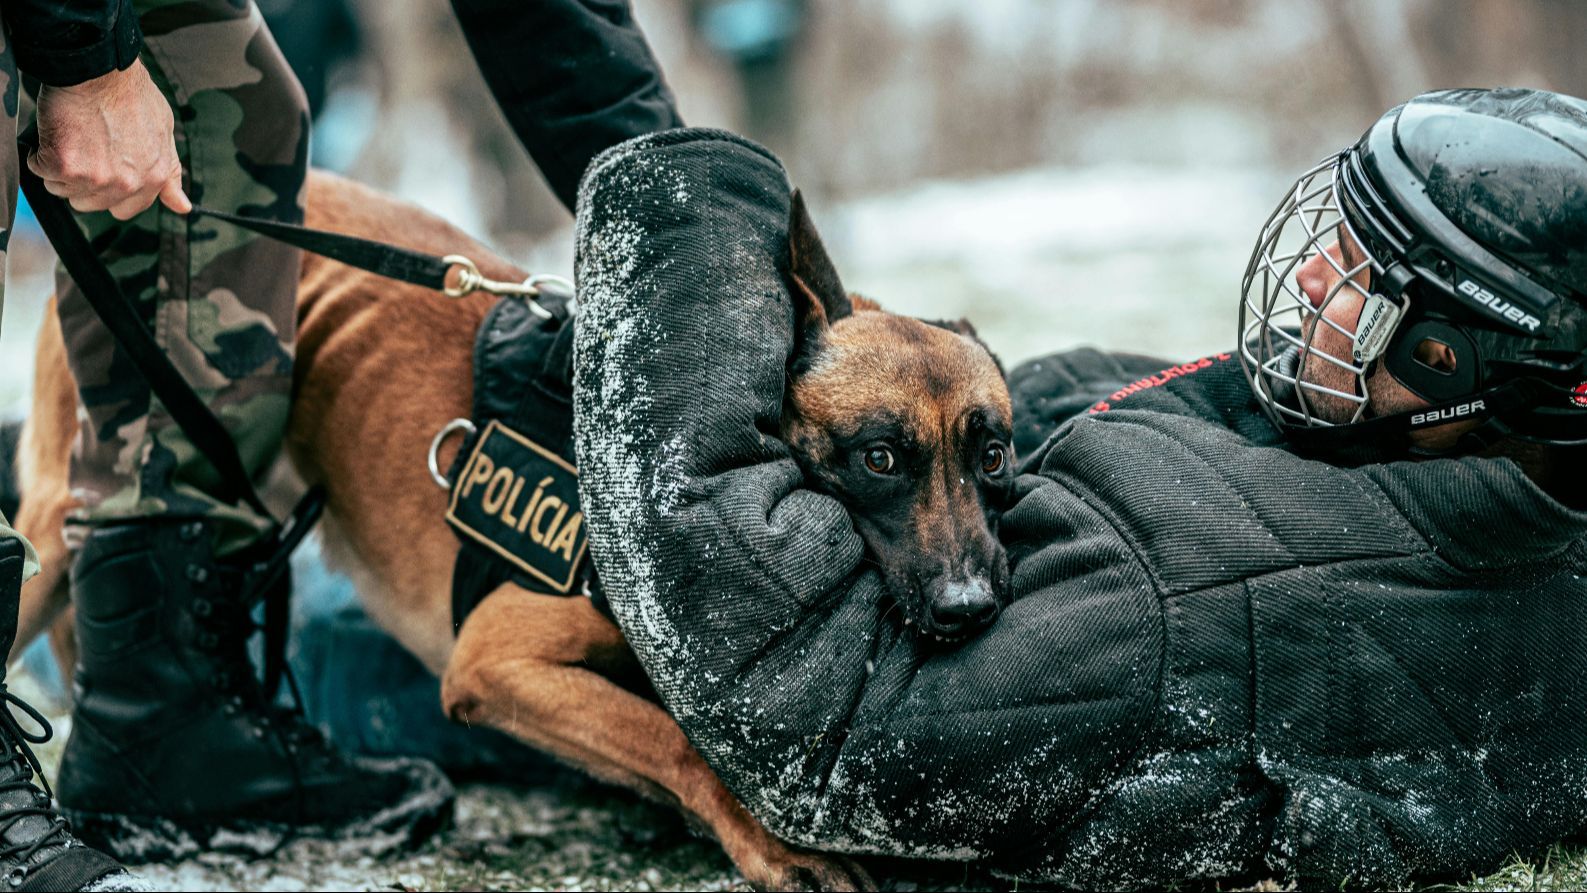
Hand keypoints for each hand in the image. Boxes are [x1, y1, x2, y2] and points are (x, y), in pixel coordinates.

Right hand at [29, 60, 191, 219]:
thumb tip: (183, 208)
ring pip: (64, 190)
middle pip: (91, 204)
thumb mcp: (164, 133)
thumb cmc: (130, 94)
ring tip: (73, 137)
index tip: (103, 174)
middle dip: (83, 181)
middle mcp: (127, 183)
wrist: (99, 70)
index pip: (128, 209)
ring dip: (61, 168)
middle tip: (84, 148)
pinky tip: (56, 132)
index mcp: (153, 177)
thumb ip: (170, 172)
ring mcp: (95, 177)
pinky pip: (41, 172)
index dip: (112, 193)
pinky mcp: (64, 167)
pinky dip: (40, 154)